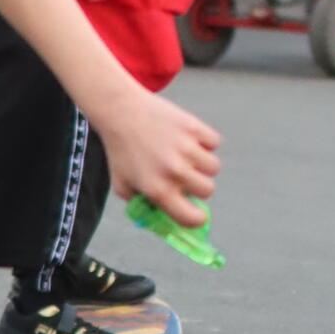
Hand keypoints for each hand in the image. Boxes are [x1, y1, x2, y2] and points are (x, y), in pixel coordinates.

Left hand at [100, 85, 220, 225]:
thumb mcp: (123, 186)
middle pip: (208, 190)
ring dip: (203, 164)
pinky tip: (188, 139)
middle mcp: (174, 172)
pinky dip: (206, 142)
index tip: (196, 212)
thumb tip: (167, 220)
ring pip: (214, 167)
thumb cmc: (121, 152)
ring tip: (185, 156)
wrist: (120, 113)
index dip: (197, 218)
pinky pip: (214, 143)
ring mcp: (186, 149)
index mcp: (158, 190)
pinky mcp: (194, 128)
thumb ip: (142, 206)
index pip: (192, 218)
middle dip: (198, 186)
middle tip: (184, 177)